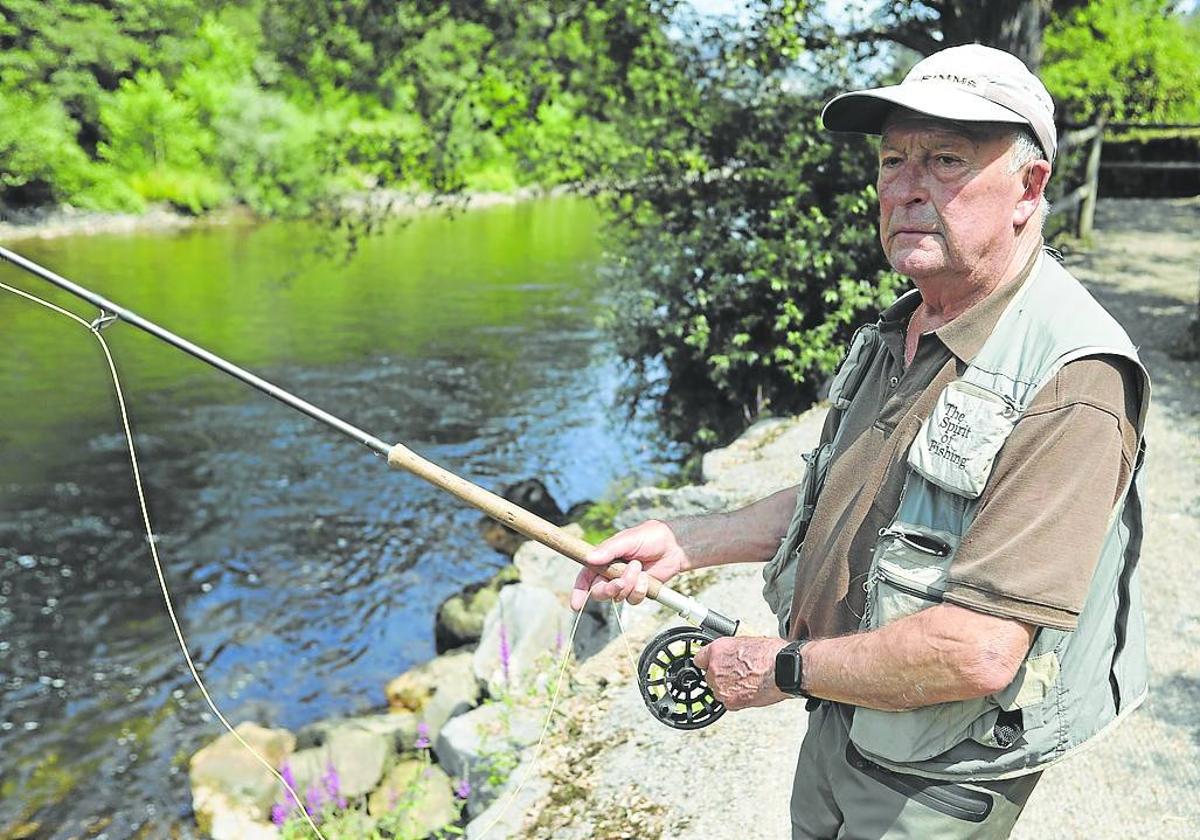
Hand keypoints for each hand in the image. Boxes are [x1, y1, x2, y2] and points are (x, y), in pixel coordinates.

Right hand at [569, 520, 689, 610]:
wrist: (673, 546)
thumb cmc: (650, 537)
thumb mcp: (628, 539)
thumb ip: (609, 549)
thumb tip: (590, 558)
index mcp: (603, 559)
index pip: (586, 576)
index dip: (579, 591)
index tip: (576, 604)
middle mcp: (611, 573)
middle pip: (599, 591)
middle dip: (609, 589)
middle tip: (620, 581)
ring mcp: (625, 583)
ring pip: (618, 597)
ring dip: (629, 585)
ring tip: (639, 568)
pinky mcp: (638, 590)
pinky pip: (633, 600)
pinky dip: (640, 590)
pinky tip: (646, 578)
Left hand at [693, 636, 789, 710]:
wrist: (784, 669)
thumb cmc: (771, 654)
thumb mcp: (746, 641)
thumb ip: (730, 650)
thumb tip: (729, 655)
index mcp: (717, 650)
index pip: (699, 659)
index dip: (709, 662)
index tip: (712, 665)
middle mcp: (715, 668)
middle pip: (709, 676)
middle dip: (721, 676)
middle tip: (738, 674)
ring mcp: (721, 686)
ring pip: (718, 690)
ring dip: (728, 688)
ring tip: (746, 683)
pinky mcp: (730, 701)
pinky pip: (727, 703)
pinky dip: (736, 700)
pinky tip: (749, 691)